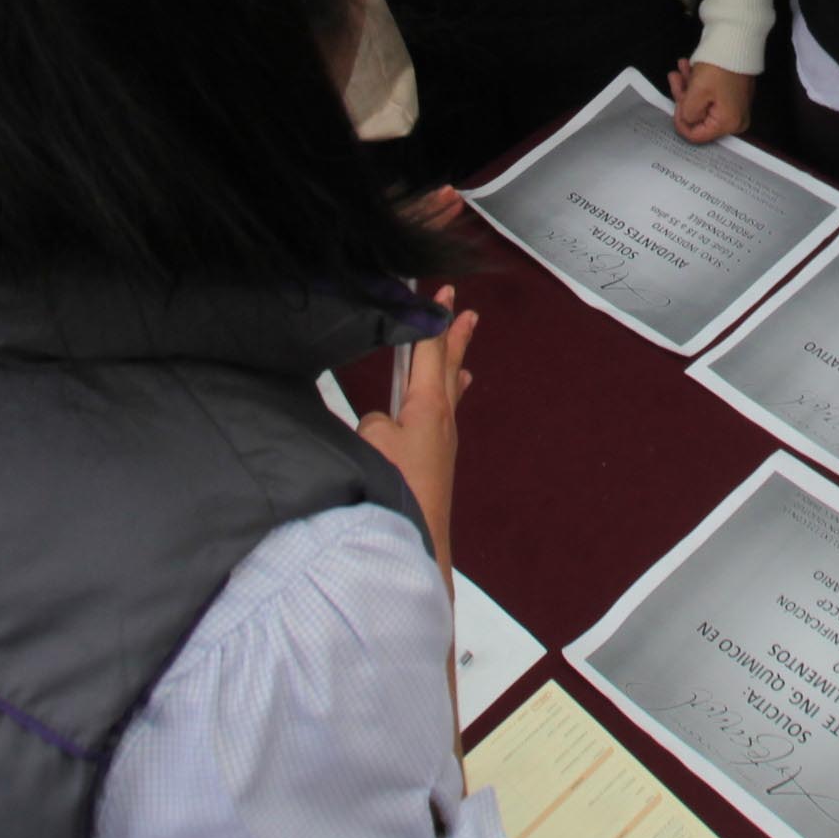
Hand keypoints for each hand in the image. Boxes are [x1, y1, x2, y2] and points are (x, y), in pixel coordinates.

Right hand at [358, 289, 477, 575]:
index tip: (443, 291)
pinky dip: (443, 401)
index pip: (430, 349)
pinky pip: (440, 420)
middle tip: (466, 311)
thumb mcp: (372, 441)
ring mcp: (441, 444)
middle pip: (447, 368)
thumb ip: (374, 420)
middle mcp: (441, 421)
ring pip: (446, 394)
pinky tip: (442, 409)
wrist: (414, 545)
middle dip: (453, 337)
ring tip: (463, 357)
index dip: (433, 318)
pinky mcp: (434, 466)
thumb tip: (380, 426)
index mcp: (428, 405)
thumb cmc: (395, 490)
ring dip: (451, 369)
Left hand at [666, 58, 754, 144]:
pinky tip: (688, 67)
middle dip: (684, 98)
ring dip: (688, 87)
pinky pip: (712, 95)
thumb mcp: (695, 94)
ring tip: (679, 69)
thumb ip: (687, 114)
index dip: (681, 121)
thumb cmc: (718, 69)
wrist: (736, 42)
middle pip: (699, 118)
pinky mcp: (734, 93)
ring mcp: (735, 106)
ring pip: (703, 103)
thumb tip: (687, 118)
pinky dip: (698, 83)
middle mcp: (735, 119)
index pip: (696, 135)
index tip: (675, 103)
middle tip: (675, 79)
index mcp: (728, 124)